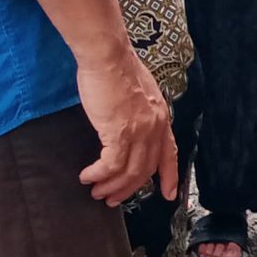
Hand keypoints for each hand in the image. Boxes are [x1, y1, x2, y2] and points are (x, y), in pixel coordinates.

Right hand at [76, 48, 177, 205]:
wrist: (108, 57)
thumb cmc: (117, 69)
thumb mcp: (140, 94)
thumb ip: (141, 113)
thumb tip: (132, 128)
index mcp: (162, 118)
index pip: (170, 154)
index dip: (169, 177)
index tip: (169, 195)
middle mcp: (155, 128)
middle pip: (145, 170)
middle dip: (128, 189)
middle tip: (113, 198)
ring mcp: (139, 132)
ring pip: (128, 172)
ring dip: (111, 186)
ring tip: (97, 192)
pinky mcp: (119, 133)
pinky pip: (110, 165)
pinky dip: (98, 175)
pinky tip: (87, 176)